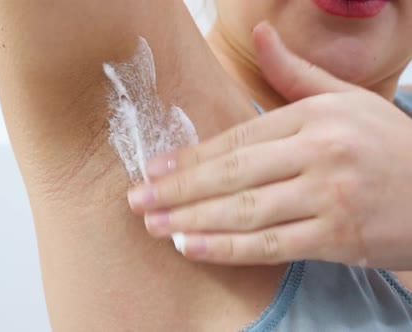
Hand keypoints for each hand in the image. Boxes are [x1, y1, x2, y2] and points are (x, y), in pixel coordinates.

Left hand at [127, 22, 411, 269]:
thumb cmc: (386, 144)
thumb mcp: (345, 99)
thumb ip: (295, 73)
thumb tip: (260, 33)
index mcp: (314, 117)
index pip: (237, 138)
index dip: (190, 156)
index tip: (152, 168)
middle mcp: (320, 153)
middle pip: (233, 174)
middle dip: (178, 189)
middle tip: (137, 200)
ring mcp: (329, 196)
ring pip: (245, 211)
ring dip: (192, 219)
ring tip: (154, 224)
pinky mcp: (337, 237)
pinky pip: (270, 245)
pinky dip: (227, 248)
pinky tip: (191, 247)